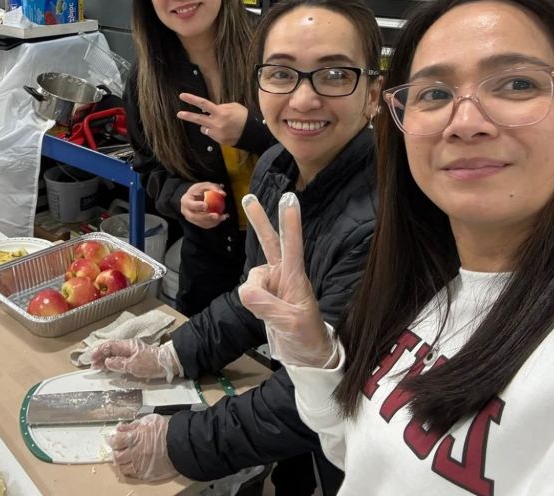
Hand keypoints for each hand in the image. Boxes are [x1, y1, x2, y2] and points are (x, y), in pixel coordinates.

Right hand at [88, 340, 182, 381]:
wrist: (166, 364)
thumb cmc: (151, 363)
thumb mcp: (133, 365)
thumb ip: (118, 363)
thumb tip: (107, 362)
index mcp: (127, 345)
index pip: (109, 346)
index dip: (98, 352)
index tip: (91, 359)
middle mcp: (127, 347)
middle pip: (110, 349)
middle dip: (100, 356)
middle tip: (92, 365)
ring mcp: (131, 352)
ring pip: (114, 354)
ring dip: (105, 360)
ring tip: (97, 367)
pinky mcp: (134, 358)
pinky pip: (119, 359)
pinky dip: (112, 363)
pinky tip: (108, 368)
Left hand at [107, 414, 176, 480]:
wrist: (181, 444)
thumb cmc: (167, 430)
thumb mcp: (148, 421)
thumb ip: (132, 425)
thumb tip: (121, 428)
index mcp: (136, 438)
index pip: (116, 441)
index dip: (111, 439)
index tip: (111, 438)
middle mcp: (136, 453)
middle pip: (117, 456)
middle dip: (115, 451)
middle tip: (117, 448)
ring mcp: (141, 465)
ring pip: (123, 467)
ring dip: (121, 462)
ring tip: (124, 457)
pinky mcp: (147, 474)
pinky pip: (133, 475)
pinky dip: (130, 469)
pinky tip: (132, 464)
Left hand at [177, 94, 248, 145]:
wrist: (252, 133)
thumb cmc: (243, 116)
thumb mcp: (233, 106)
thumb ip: (220, 107)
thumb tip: (208, 109)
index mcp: (220, 112)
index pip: (203, 103)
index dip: (192, 99)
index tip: (182, 96)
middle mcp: (216, 123)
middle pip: (198, 119)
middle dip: (188, 116)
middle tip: (179, 114)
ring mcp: (216, 133)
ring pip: (204, 128)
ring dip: (207, 125)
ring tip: (221, 124)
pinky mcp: (218, 140)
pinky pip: (211, 134)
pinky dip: (214, 131)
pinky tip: (224, 130)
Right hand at [180, 182, 227, 228]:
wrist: (192, 198)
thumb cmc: (198, 191)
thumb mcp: (203, 186)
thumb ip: (213, 187)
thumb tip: (223, 194)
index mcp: (186, 201)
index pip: (190, 204)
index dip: (198, 206)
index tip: (206, 205)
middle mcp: (187, 212)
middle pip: (195, 217)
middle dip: (207, 217)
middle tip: (217, 215)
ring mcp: (191, 219)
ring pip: (202, 223)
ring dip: (214, 221)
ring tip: (223, 216)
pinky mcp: (197, 223)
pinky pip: (206, 225)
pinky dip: (215, 222)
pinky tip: (222, 218)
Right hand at [238, 192, 337, 367]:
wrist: (306, 356)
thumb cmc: (307, 338)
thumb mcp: (292, 325)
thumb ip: (269, 307)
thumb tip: (246, 291)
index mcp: (296, 278)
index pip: (293, 246)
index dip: (290, 223)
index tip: (289, 198)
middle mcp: (284, 275)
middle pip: (270, 243)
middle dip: (260, 221)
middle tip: (249, 198)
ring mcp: (274, 283)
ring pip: (252, 277)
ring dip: (254, 293)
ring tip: (270, 313)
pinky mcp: (265, 294)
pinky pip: (249, 290)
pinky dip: (252, 300)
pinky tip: (263, 311)